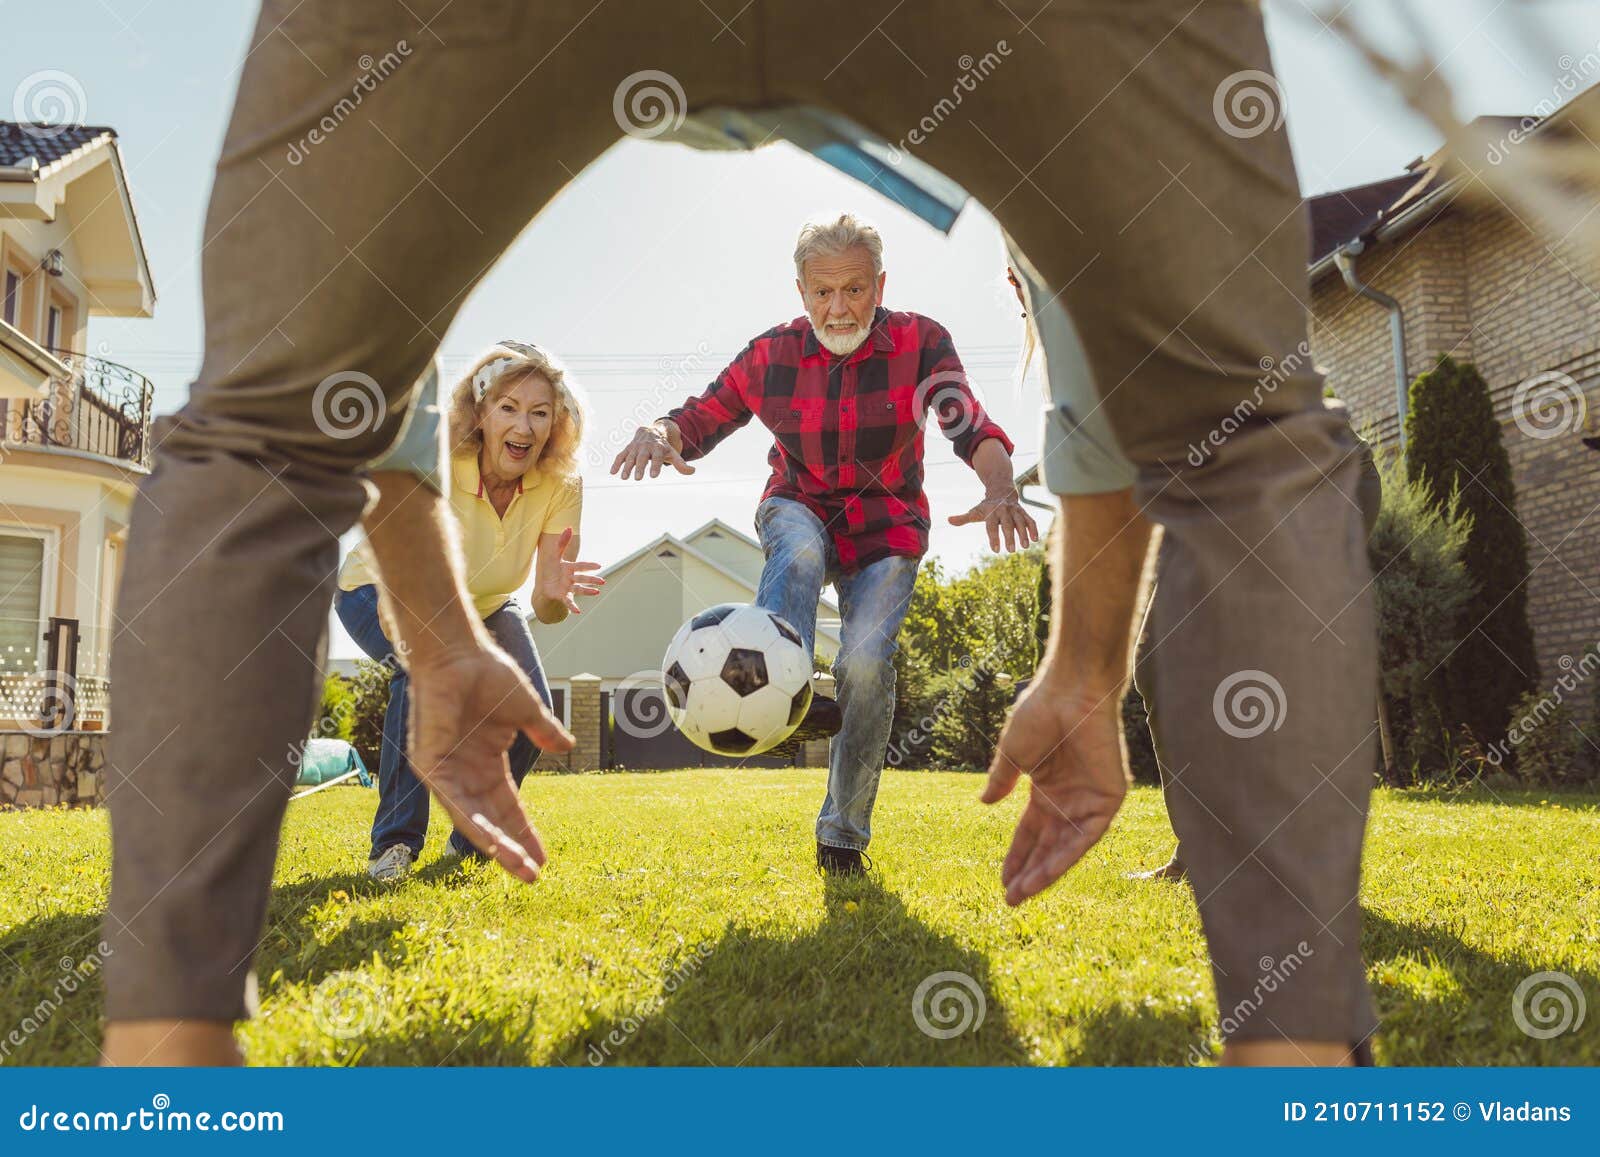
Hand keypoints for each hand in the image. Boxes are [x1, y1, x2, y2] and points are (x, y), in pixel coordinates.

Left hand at [406, 641, 573, 881]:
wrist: (459, 653)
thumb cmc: (487, 674)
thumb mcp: (526, 711)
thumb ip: (543, 731)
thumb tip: (567, 747)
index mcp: (486, 762)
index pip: (508, 806)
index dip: (525, 831)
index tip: (544, 858)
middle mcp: (464, 772)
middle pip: (491, 820)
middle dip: (512, 848)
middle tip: (533, 875)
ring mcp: (444, 772)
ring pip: (472, 820)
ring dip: (495, 845)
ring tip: (520, 868)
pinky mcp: (428, 766)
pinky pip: (452, 804)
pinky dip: (472, 825)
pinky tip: (492, 845)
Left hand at [537, 527, 603, 614]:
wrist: (545, 584)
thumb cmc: (551, 568)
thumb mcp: (554, 555)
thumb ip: (562, 543)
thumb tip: (569, 527)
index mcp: (570, 568)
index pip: (580, 566)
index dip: (589, 566)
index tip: (598, 565)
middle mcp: (571, 578)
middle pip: (582, 578)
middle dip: (592, 580)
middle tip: (602, 581)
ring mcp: (567, 588)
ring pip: (579, 589)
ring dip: (587, 591)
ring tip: (597, 592)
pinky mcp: (562, 596)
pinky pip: (568, 602)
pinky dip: (573, 607)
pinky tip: (578, 612)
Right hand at [609, 422, 694, 479]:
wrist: (651, 431)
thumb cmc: (663, 447)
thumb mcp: (672, 453)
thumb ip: (681, 464)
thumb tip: (692, 471)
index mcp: (658, 448)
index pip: (657, 457)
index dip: (656, 466)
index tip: (654, 476)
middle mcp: (646, 447)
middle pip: (642, 457)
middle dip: (640, 467)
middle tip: (639, 478)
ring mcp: (635, 447)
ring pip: (630, 457)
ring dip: (627, 467)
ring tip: (624, 478)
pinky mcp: (628, 448)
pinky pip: (621, 455)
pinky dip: (616, 463)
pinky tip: (613, 472)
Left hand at [949, 487, 1039, 552]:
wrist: (1001, 490)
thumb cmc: (986, 506)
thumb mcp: (975, 511)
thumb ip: (963, 518)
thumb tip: (949, 520)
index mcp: (991, 512)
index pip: (992, 526)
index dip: (994, 537)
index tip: (996, 550)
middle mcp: (1004, 511)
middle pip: (1007, 524)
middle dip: (1010, 537)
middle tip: (1011, 550)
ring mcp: (1015, 511)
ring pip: (1021, 522)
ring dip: (1024, 534)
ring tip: (1026, 546)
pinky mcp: (1024, 512)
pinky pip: (1030, 520)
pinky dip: (1034, 528)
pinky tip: (1036, 539)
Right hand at [980, 676, 1127, 905]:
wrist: (1071, 691)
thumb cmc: (1041, 713)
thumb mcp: (1013, 754)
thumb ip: (1001, 780)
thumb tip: (984, 803)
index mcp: (1048, 788)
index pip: (1031, 832)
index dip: (1016, 856)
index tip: (1001, 880)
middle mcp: (1070, 798)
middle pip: (1049, 845)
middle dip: (1030, 872)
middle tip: (1010, 898)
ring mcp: (1090, 799)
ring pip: (1068, 847)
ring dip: (1046, 872)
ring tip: (1023, 893)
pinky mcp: (1109, 797)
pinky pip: (1088, 836)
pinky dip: (1067, 856)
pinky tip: (1045, 873)